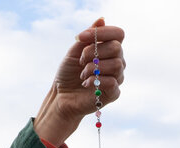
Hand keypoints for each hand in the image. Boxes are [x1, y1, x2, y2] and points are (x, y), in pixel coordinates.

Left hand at [34, 18, 125, 146]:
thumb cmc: (69, 73)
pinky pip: (113, 82)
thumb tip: (102, 19)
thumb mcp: (75, 51)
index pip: (118, 34)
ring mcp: (117, 77)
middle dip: (94, 51)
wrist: (61, 96)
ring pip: (117, 64)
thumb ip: (89, 36)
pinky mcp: (114, 93)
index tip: (80, 38)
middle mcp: (117, 61)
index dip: (101, 33)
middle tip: (80, 60)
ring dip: (94, 67)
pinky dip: (96, 80)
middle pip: (117, 48)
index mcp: (109, 49)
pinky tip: (85, 83)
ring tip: (82, 74)